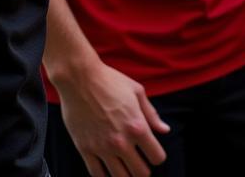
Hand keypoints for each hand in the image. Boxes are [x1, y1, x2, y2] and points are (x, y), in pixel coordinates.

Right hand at [56, 61, 168, 176]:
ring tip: (125, 166)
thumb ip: (152, 114)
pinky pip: (97, 174)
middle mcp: (121, 141)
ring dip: (126, 174)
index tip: (153, 152)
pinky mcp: (85, 149)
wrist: (79, 78)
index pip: (157, 157)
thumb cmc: (110, 81)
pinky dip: (104, 175)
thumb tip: (165, 130)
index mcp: (137, 126)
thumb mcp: (137, 92)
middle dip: (143, 170)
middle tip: (139, 162)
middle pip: (140, 173)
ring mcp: (102, 148)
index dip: (157, 156)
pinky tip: (108, 168)